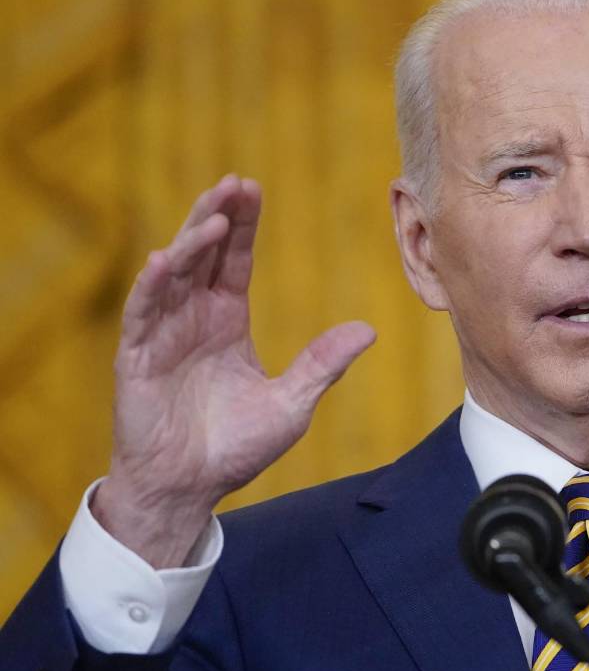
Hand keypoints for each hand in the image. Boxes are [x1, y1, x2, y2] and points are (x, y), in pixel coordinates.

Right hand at [93, 175, 375, 566]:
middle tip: (234, 182)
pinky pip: (142, 314)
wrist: (190, 488)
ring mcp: (162, 335)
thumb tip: (369, 330)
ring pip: (172, 274)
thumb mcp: (292, 403)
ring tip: (213, 215)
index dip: (241, 225)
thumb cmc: (235, 448)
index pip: (232, 261)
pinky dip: (152, 286)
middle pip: (202, 254)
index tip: (251, 186)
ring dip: (190, 242)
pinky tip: (164, 259)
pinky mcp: (137, 359)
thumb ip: (323, 364)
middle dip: (216, 216)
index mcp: (226, 321)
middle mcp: (192, 319)